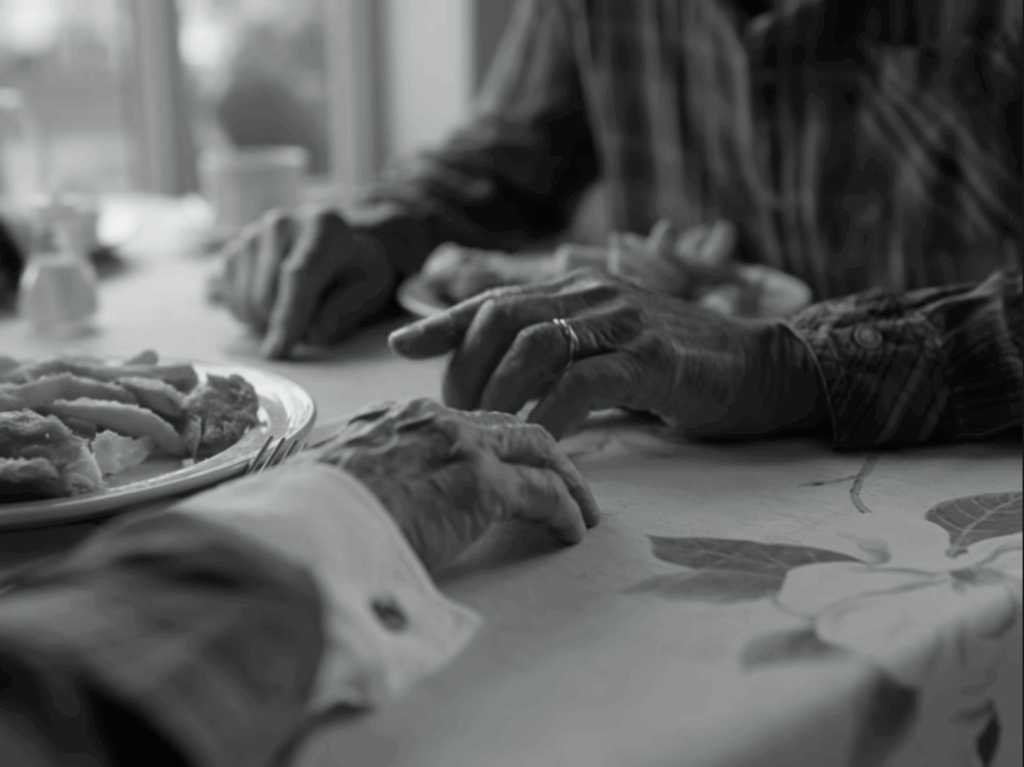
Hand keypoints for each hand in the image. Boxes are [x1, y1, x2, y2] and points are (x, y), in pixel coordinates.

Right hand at [212, 207, 394, 357]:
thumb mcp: (371, 288)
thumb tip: (314, 334)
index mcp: (322, 226)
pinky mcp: (233, 251)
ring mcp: (252, 236)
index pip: (298, 275)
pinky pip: (230, 299)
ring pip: (246, 300)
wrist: (335, 246)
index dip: (288, 316)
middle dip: (284, 325)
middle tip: (310, 327)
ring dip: (268, 323)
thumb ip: (346, 310)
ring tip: (295, 314)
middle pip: (266, 293)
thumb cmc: (355, 270)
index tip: (280, 350)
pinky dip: (251, 315)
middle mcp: (281, 224)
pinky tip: (274, 307)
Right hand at [306, 398, 598, 572]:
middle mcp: (433, 421)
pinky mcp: (481, 487)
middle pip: (508, 426)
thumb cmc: (299, 521)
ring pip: (537, 450)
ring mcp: (461, 450)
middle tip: (562, 480)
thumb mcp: (323, 485)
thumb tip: (351, 510)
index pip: (461, 421)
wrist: (297, 532)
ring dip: (565, 479)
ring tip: (581, 509)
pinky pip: (543, 493)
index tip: (507, 463)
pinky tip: (571, 532)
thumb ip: (353, 482)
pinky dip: (564, 510)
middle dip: (541, 453)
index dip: (492, 441)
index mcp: (395, 419)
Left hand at [388, 269, 826, 440]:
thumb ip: (553, 354)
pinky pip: (583, 384)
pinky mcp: (652, 360)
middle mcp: (592, 296)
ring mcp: (623, 323)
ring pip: (537, 346)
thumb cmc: (671, 365)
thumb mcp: (601, 350)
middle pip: (503, 319)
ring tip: (495, 432)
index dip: (445, 323)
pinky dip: (552, 416)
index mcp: (575, 290)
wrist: (756, 367)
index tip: (403, 347)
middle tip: (461, 415)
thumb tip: (497, 377)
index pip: (495, 300)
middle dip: (468, 369)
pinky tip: (541, 442)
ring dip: (503, 394)